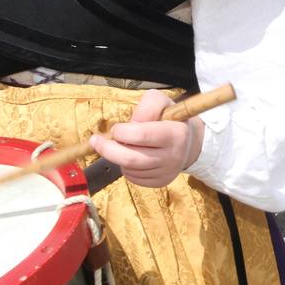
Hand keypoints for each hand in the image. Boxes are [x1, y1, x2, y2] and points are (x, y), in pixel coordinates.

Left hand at [89, 89, 203, 188]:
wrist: (188, 142)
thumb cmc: (169, 118)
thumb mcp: (161, 101)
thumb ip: (146, 106)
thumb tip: (130, 125)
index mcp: (175, 133)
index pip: (141, 135)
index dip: (122, 132)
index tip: (116, 128)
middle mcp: (173, 156)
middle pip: (131, 158)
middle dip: (108, 149)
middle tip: (96, 141)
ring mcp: (167, 172)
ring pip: (129, 169)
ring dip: (118, 156)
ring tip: (123, 145)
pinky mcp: (160, 182)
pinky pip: (133, 178)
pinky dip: (126, 167)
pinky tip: (131, 155)